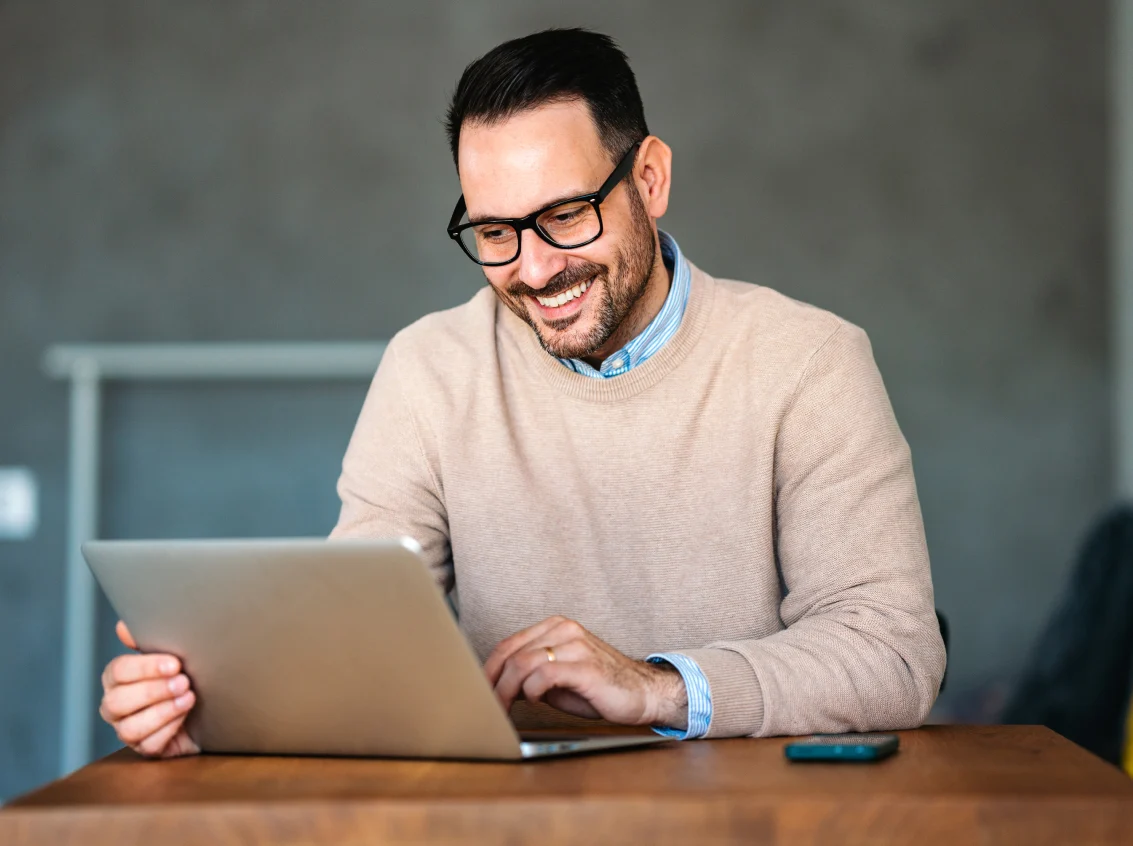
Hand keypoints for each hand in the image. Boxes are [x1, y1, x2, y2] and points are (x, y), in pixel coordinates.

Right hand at [98, 621, 199, 757]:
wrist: (213, 703)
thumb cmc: (187, 673)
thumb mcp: (172, 653)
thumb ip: (146, 640)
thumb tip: (123, 627)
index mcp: (118, 678)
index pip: (117, 672)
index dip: (145, 668)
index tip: (174, 663)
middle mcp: (116, 705)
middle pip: (117, 702)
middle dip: (153, 691)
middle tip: (184, 681)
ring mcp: (128, 730)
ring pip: (129, 728)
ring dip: (162, 711)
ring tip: (188, 698)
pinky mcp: (146, 749)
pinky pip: (148, 745)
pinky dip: (169, 730)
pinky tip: (185, 717)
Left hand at [484, 616, 688, 729]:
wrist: (643, 693)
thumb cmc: (600, 687)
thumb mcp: (558, 678)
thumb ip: (531, 675)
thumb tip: (499, 686)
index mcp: (556, 627)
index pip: (509, 644)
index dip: (488, 669)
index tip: (477, 689)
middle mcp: (564, 630)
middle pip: (511, 653)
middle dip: (492, 682)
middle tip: (486, 704)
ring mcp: (576, 645)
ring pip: (523, 663)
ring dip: (507, 690)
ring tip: (504, 707)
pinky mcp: (586, 666)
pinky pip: (546, 674)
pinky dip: (532, 690)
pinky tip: (535, 700)